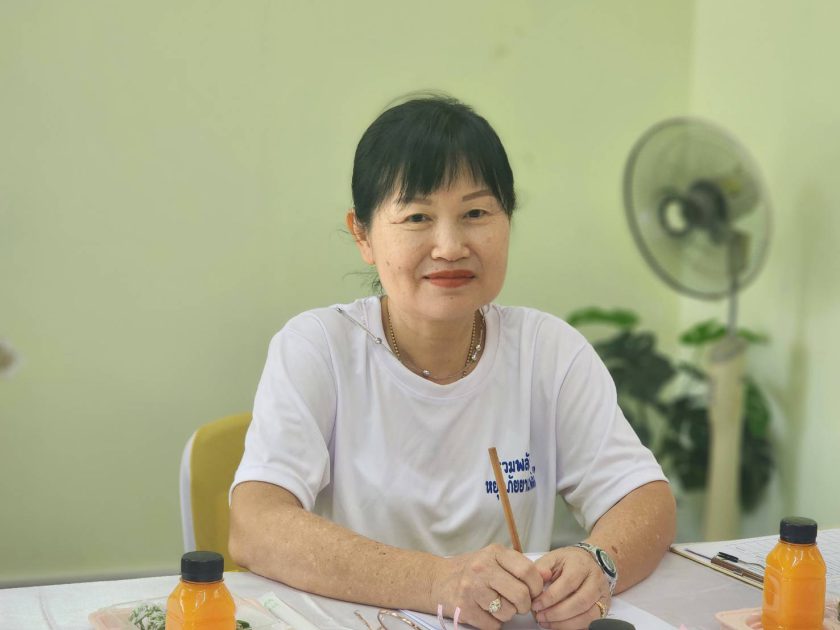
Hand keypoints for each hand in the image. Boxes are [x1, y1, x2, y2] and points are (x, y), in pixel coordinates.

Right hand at [430, 543, 545, 629]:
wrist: (437, 580)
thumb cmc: (471, 570)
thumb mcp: (493, 558)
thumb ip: (517, 566)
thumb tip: (546, 577)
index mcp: (494, 553)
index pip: (527, 571)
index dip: (536, 586)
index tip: (534, 591)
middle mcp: (482, 568)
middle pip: (520, 595)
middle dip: (524, 605)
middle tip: (520, 604)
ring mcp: (472, 589)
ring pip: (507, 612)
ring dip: (507, 614)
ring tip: (498, 605)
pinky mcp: (465, 608)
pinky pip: (493, 624)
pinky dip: (493, 622)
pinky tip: (486, 611)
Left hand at [531, 547, 610, 628]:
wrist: (587, 562)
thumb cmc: (568, 562)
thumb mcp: (552, 558)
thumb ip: (542, 567)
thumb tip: (538, 576)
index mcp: (581, 565)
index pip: (568, 583)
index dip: (551, 597)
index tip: (536, 605)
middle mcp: (595, 580)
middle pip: (580, 602)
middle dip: (557, 613)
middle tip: (540, 616)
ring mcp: (601, 594)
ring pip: (588, 615)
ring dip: (565, 623)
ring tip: (547, 623)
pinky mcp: (604, 607)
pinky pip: (591, 622)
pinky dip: (574, 627)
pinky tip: (559, 625)